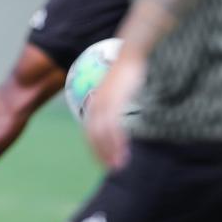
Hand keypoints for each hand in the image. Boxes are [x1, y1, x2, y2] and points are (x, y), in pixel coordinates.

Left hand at [84, 54, 144, 169]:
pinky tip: (124, 151)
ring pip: (102, 134)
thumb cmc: (130, 69)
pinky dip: (116, 142)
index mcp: (95, 102)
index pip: (89, 129)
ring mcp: (104, 103)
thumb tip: (124, 107)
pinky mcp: (114, 101)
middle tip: (110, 167)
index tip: (103, 159)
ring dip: (109, 152)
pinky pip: (112, 127)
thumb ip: (120, 99)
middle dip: (100, 153)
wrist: (132, 53)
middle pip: (92, 135)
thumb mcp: (121, 87)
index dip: (95, 146)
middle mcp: (96, 104)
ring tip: (119, 165)